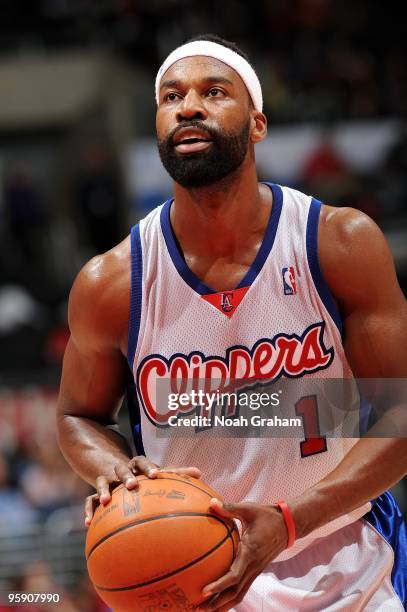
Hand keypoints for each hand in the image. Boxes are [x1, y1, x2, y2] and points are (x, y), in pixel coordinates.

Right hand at [84, 455, 200, 525]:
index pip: (142, 461)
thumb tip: (200, 473)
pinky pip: (90, 500)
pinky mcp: (96, 492)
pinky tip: (89, 523)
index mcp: (136, 465)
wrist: (109, 464)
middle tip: (133, 485)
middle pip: (122, 469)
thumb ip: (175, 473)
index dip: (149, 467)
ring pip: (103, 481)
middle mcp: (121, 470)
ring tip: (106, 501)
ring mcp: (107, 480)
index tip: (155, 475)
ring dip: (104, 490)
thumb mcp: (154, 471)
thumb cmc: (140, 473)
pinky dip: (89, 509)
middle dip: (127, 476)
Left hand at [198, 498, 287, 610]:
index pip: (234, 575)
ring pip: (239, 594)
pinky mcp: (255, 570)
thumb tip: (211, 502)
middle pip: (234, 592)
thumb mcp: (248, 509)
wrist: (288, 524)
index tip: (204, 591)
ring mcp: (255, 570)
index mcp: (250, 553)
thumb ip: (229, 508)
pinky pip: (242, 588)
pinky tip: (218, 598)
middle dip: (217, 603)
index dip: (219, 585)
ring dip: (223, 604)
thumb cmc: (266, 515)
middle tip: (198, 609)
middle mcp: (253, 566)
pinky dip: (230, 597)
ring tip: (206, 611)